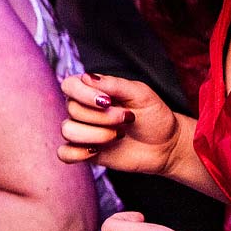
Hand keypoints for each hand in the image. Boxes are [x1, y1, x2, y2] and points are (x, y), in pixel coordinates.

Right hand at [59, 73, 180, 173]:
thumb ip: (114, 84)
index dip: (84, 94)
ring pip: (68, 130)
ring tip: (118, 135)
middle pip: (72, 109)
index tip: (108, 101)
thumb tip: (87, 77)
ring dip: (96, 134)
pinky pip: (65, 154)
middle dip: (103, 117)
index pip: (69, 85)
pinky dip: (77, 153)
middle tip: (127, 119)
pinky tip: (97, 151)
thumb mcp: (141, 94)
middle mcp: (83, 109)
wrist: (166, 145)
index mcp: (93, 91)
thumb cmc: (154, 115)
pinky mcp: (84, 152)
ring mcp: (83, 131)